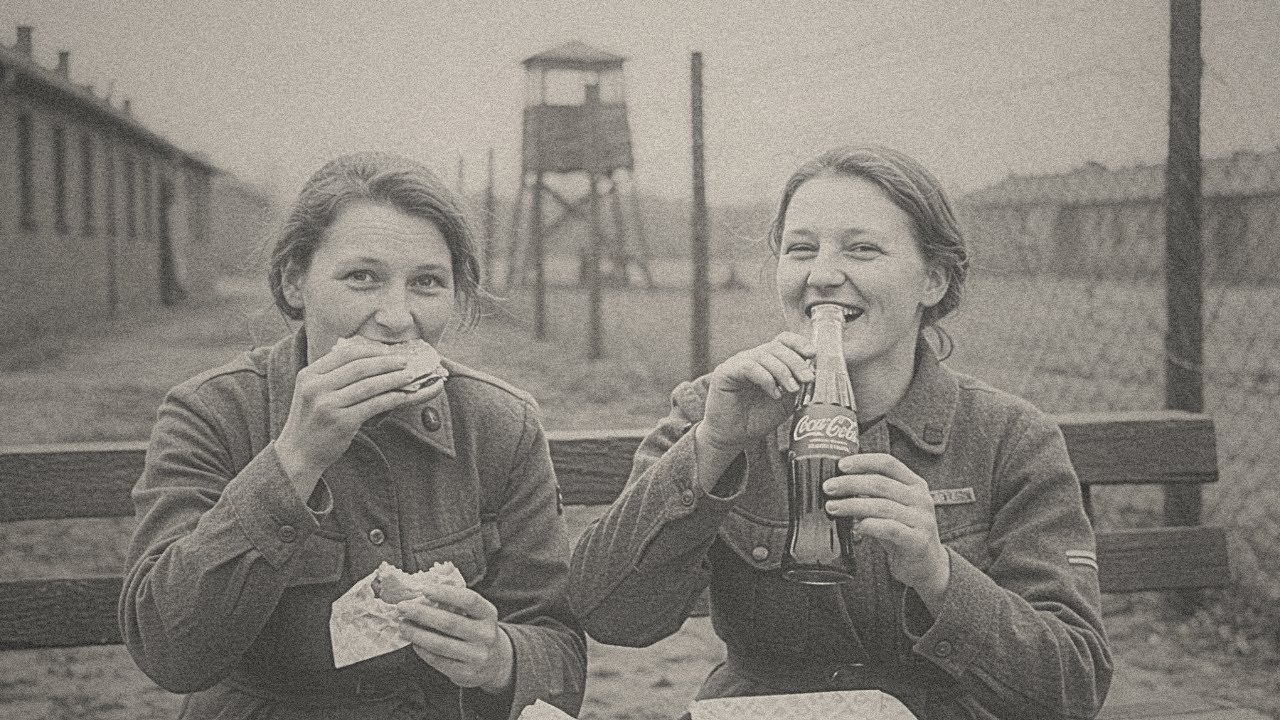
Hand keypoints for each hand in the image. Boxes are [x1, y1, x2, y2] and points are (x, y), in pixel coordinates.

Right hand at [274, 340, 444, 489]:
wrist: (298, 454)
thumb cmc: (311, 422)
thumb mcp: (312, 393)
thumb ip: (332, 376)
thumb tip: (367, 359)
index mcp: (309, 374)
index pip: (345, 354)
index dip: (371, 351)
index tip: (388, 352)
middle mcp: (316, 387)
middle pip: (360, 367)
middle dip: (386, 362)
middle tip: (405, 362)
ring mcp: (328, 405)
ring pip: (369, 385)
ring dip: (393, 379)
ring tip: (410, 377)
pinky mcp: (341, 422)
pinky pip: (373, 405)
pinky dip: (390, 398)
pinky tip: (402, 396)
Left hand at [397, 584, 513, 692]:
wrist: (495, 663)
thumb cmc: (476, 631)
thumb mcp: (476, 615)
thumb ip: (456, 604)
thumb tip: (423, 594)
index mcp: (489, 614)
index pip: (469, 600)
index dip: (446, 593)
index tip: (424, 589)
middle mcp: (486, 635)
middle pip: (450, 622)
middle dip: (422, 614)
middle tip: (402, 608)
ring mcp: (477, 656)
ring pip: (440, 644)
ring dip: (417, 634)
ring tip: (403, 625)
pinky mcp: (466, 673)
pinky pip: (438, 660)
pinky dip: (422, 650)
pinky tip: (414, 642)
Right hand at [698, 332, 813, 452]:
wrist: (733, 437)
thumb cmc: (757, 419)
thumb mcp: (785, 402)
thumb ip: (796, 385)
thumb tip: (811, 372)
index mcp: (767, 361)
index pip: (783, 341)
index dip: (798, 343)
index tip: (813, 354)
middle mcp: (752, 358)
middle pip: (776, 347)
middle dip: (796, 362)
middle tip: (808, 378)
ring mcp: (738, 363)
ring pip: (764, 355)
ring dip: (783, 371)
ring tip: (792, 389)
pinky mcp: (725, 372)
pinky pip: (748, 366)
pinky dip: (765, 378)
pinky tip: (774, 393)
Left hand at [823, 453, 950, 606]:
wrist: (927, 565)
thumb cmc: (902, 532)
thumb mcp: (891, 508)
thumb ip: (872, 496)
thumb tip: (837, 485)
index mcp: (914, 484)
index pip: (888, 463)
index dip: (863, 461)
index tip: (840, 465)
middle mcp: (920, 498)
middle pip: (880, 483)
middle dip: (850, 484)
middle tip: (828, 488)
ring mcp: (922, 519)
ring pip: (882, 506)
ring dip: (853, 505)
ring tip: (832, 507)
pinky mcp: (918, 541)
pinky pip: (891, 529)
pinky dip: (871, 525)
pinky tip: (856, 527)